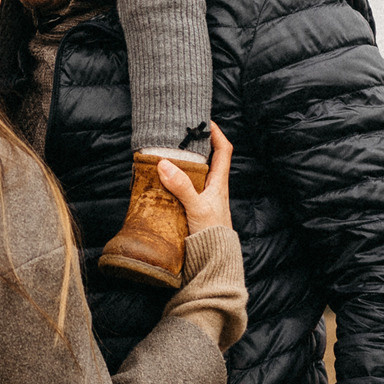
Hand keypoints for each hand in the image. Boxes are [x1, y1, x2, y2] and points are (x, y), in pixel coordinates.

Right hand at [155, 123, 231, 237]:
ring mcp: (202, 199)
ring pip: (193, 175)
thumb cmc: (211, 234)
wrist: (211, 262)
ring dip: (180, 165)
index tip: (205, 121)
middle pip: (206, 160)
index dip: (217, 134)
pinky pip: (182, 190)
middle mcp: (212, 188)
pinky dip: (172, 183)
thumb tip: (164, 164)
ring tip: (164, 155)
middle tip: (177, 135)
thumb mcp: (196, 207)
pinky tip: (159, 182)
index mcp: (219, 182)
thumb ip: (182, 186)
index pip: (224, 151)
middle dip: (194, 146)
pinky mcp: (192, 210)